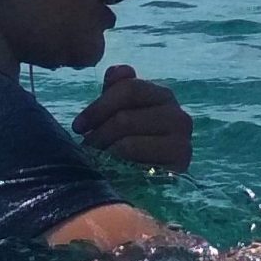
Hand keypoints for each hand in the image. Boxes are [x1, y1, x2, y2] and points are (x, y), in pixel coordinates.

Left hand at [72, 64, 193, 172]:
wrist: (145, 189)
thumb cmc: (127, 146)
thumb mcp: (118, 114)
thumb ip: (116, 89)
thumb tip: (115, 72)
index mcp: (163, 96)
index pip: (128, 88)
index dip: (98, 106)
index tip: (78, 126)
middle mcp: (179, 115)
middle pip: (125, 117)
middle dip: (99, 134)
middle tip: (87, 148)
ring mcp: (182, 140)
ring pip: (128, 139)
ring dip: (105, 151)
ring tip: (97, 159)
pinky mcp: (179, 164)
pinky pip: (137, 159)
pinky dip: (118, 163)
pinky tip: (112, 169)